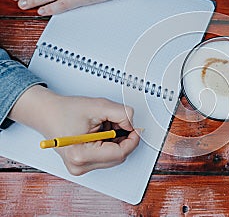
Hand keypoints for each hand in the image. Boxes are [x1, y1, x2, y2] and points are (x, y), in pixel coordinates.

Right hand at [8, 85, 139, 175]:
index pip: (120, 153)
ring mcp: (80, 167)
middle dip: (123, 138)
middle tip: (117, 121)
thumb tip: (133, 124)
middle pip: (118, 157)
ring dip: (116, 140)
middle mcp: (79, 166)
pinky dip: (108, 143)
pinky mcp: (82, 165)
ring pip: (114, 157)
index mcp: (81, 155)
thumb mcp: (98, 106)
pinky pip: (106, 156)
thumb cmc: (65, 110)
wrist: (46, 113)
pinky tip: (99, 132)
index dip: (132, 140)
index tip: (136, 129)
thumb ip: (121, 114)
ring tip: (103, 125)